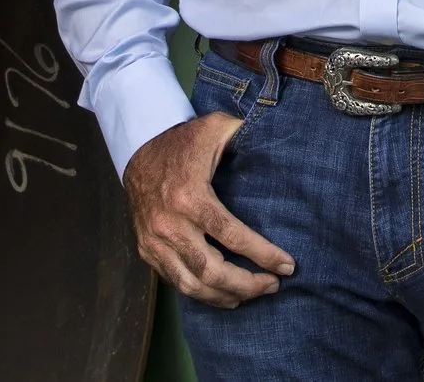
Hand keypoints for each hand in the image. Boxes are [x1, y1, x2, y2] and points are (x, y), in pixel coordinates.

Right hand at [123, 111, 294, 307]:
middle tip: (272, 285)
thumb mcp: (214, 127)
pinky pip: (174, 281)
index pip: (232, 236)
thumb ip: (244, 133)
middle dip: (246, 284)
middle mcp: (170, 225)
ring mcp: (155, 241)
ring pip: (191, 284)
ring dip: (223, 296)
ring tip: (249, 296)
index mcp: (191, 197)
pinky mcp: (146, 249)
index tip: (287, 265)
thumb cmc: (182, 141)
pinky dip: (199, 292)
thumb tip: (275, 141)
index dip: (262, 254)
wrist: (137, 148)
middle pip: (212, 270)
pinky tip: (221, 294)